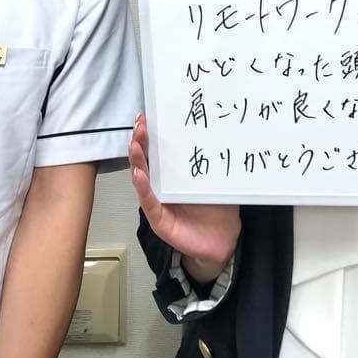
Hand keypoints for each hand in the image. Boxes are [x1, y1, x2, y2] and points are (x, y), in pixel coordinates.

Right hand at [129, 114, 240, 281]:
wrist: (223, 240)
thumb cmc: (217, 209)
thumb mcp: (214, 180)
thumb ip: (210, 161)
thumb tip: (217, 133)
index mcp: (171, 175)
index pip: (156, 152)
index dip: (149, 135)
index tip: (145, 117)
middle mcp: (160, 186)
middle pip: (145, 161)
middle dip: (140, 142)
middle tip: (139, 126)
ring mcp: (157, 202)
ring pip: (141, 179)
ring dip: (137, 161)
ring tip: (135, 145)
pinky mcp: (159, 219)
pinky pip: (148, 202)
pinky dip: (142, 187)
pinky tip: (139, 174)